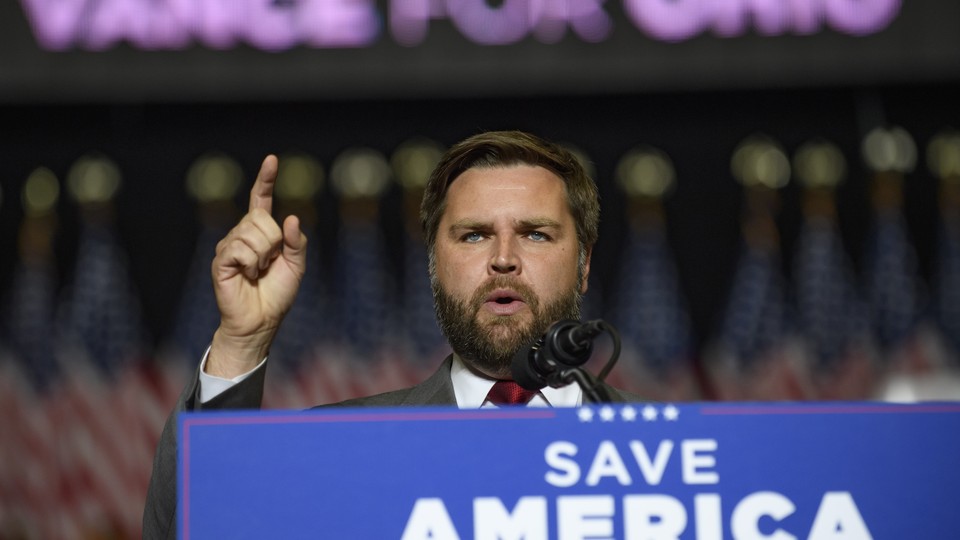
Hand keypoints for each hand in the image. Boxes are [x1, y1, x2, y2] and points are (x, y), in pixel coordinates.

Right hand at [206, 155, 307, 377]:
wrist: (261, 321)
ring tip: (258, 271)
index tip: (272, 160)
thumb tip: (291, 218)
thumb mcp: (296, 265)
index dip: (266, 180)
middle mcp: (242, 235)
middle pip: (260, 217)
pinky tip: (248, 275)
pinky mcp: (221, 260)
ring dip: (264, 254)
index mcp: (261, 233)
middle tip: (270, 263)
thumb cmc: (277, 295)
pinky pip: (240, 248)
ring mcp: (229, 246)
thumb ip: (297, 242)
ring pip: (252, 232)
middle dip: (274, 240)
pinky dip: (252, 263)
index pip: (261, 200)